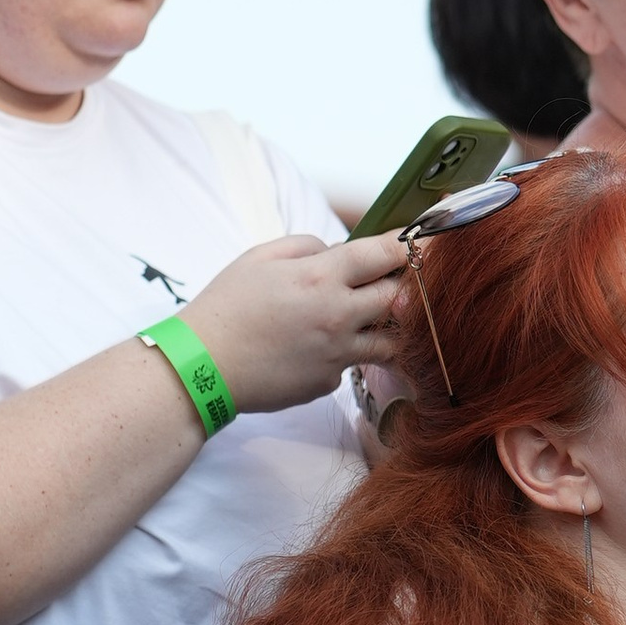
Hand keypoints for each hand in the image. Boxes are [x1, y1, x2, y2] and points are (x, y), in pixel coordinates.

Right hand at [183, 235, 409, 419]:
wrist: (201, 368)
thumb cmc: (226, 306)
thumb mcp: (261, 257)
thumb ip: (307, 246)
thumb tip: (336, 252)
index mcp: (322, 277)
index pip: (385, 254)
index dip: (409, 245)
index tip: (424, 241)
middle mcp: (338, 316)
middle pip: (399, 296)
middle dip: (406, 285)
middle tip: (402, 279)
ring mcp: (338, 354)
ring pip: (389, 339)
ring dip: (388, 326)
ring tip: (370, 317)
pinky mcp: (327, 383)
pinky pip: (350, 365)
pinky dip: (344, 355)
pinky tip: (316, 350)